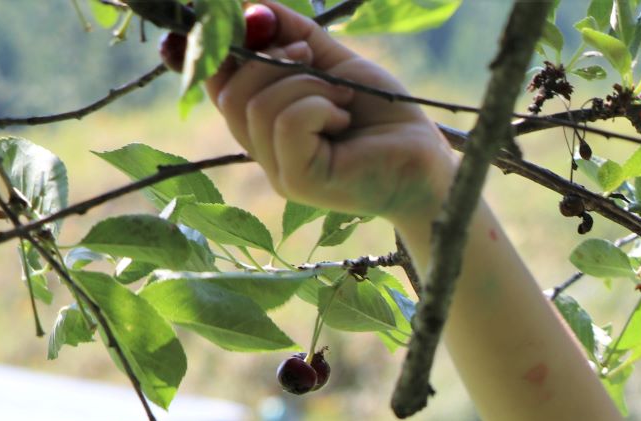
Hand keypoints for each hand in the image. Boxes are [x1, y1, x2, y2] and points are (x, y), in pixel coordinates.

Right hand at [206, 1, 455, 226]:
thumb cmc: (383, 115)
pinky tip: (342, 117)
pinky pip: (286, 123)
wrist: (426, 158)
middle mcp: (263, 152)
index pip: (213, 81)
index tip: (252, 20)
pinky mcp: (300, 183)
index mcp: (263, 123)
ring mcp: (278, 172)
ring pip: (256, 105)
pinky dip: (317, 105)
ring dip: (304, 84)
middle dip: (271, 60)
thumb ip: (291, 33)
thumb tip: (249, 3)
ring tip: (341, 95)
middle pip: (227, 91)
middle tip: (313, 58)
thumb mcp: (333, 62)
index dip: (222, 45)